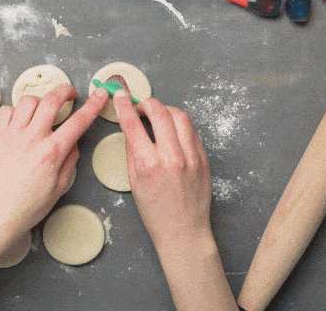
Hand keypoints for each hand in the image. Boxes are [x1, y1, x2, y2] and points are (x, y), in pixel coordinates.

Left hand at [0, 84, 108, 244]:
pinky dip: (15, 110)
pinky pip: (6, 110)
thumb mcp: (59, 187)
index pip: (78, 121)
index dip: (93, 104)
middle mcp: (31, 139)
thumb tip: (73, 141)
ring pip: (28, 100)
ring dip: (40, 101)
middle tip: (70, 94)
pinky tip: (20, 121)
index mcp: (51, 153)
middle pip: (52, 100)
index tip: (100, 94)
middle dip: (65, 90)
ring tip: (43, 110)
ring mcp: (11, 135)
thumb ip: (70, 160)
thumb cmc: (28, 206)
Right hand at [113, 91, 211, 247]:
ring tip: (158, 115)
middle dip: (147, 102)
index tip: (121, 95)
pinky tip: (172, 130)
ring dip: (166, 110)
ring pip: (180, 116)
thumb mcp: (134, 182)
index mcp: (149, 164)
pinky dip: (180, 125)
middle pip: (159, 112)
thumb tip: (131, 128)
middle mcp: (172, 157)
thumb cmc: (156, 211)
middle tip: (141, 105)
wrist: (183, 230)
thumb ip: (132, 151)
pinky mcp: (204, 159)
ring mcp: (191, 157)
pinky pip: (192, 131)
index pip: (133, 124)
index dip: (125, 105)